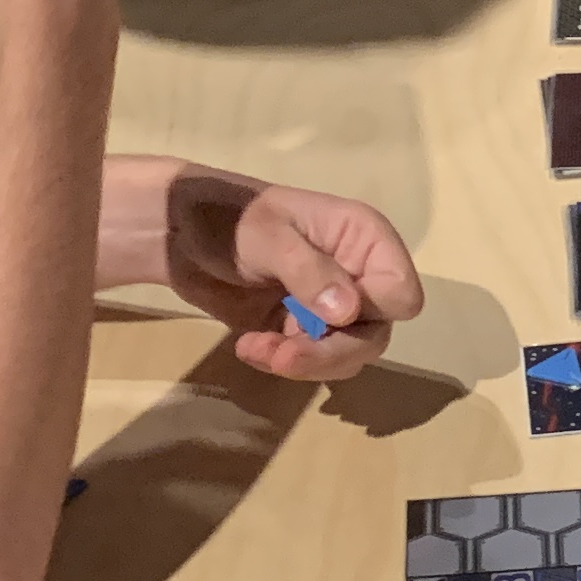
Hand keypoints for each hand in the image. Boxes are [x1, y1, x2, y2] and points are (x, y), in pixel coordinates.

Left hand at [162, 174, 426, 380]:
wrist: (179, 234)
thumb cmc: (229, 217)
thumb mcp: (268, 236)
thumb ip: (309, 271)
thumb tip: (348, 312)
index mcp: (364, 240)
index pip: (401, 292)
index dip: (373, 311)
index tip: (330, 312)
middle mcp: (358, 276)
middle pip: (375, 335)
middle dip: (330, 352)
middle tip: (283, 357)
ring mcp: (331, 307)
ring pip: (346, 356)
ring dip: (305, 363)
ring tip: (257, 349)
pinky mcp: (302, 331)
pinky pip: (311, 363)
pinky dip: (283, 363)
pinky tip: (249, 346)